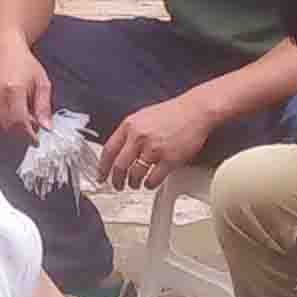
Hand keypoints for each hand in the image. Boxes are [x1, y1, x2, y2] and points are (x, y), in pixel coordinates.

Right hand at [0, 40, 53, 136]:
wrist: (5, 49)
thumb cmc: (24, 63)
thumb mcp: (42, 82)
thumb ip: (44, 106)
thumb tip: (46, 127)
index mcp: (14, 90)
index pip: (20, 122)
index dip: (29, 135)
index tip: (36, 140)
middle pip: (10, 127)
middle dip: (23, 132)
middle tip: (34, 126)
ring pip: (2, 125)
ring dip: (15, 127)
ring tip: (26, 115)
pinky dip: (7, 121)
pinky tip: (15, 111)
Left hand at [97, 96, 212, 188]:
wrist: (195, 110)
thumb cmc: (172, 113)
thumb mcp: (143, 117)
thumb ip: (129, 133)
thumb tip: (118, 151)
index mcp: (130, 125)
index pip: (108, 150)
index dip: (102, 167)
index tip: (101, 176)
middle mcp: (139, 136)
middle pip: (119, 166)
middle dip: (116, 180)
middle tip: (117, 185)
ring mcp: (154, 148)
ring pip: (135, 174)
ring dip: (133, 183)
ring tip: (135, 184)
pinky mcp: (170, 159)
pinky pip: (153, 179)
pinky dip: (149, 184)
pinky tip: (150, 182)